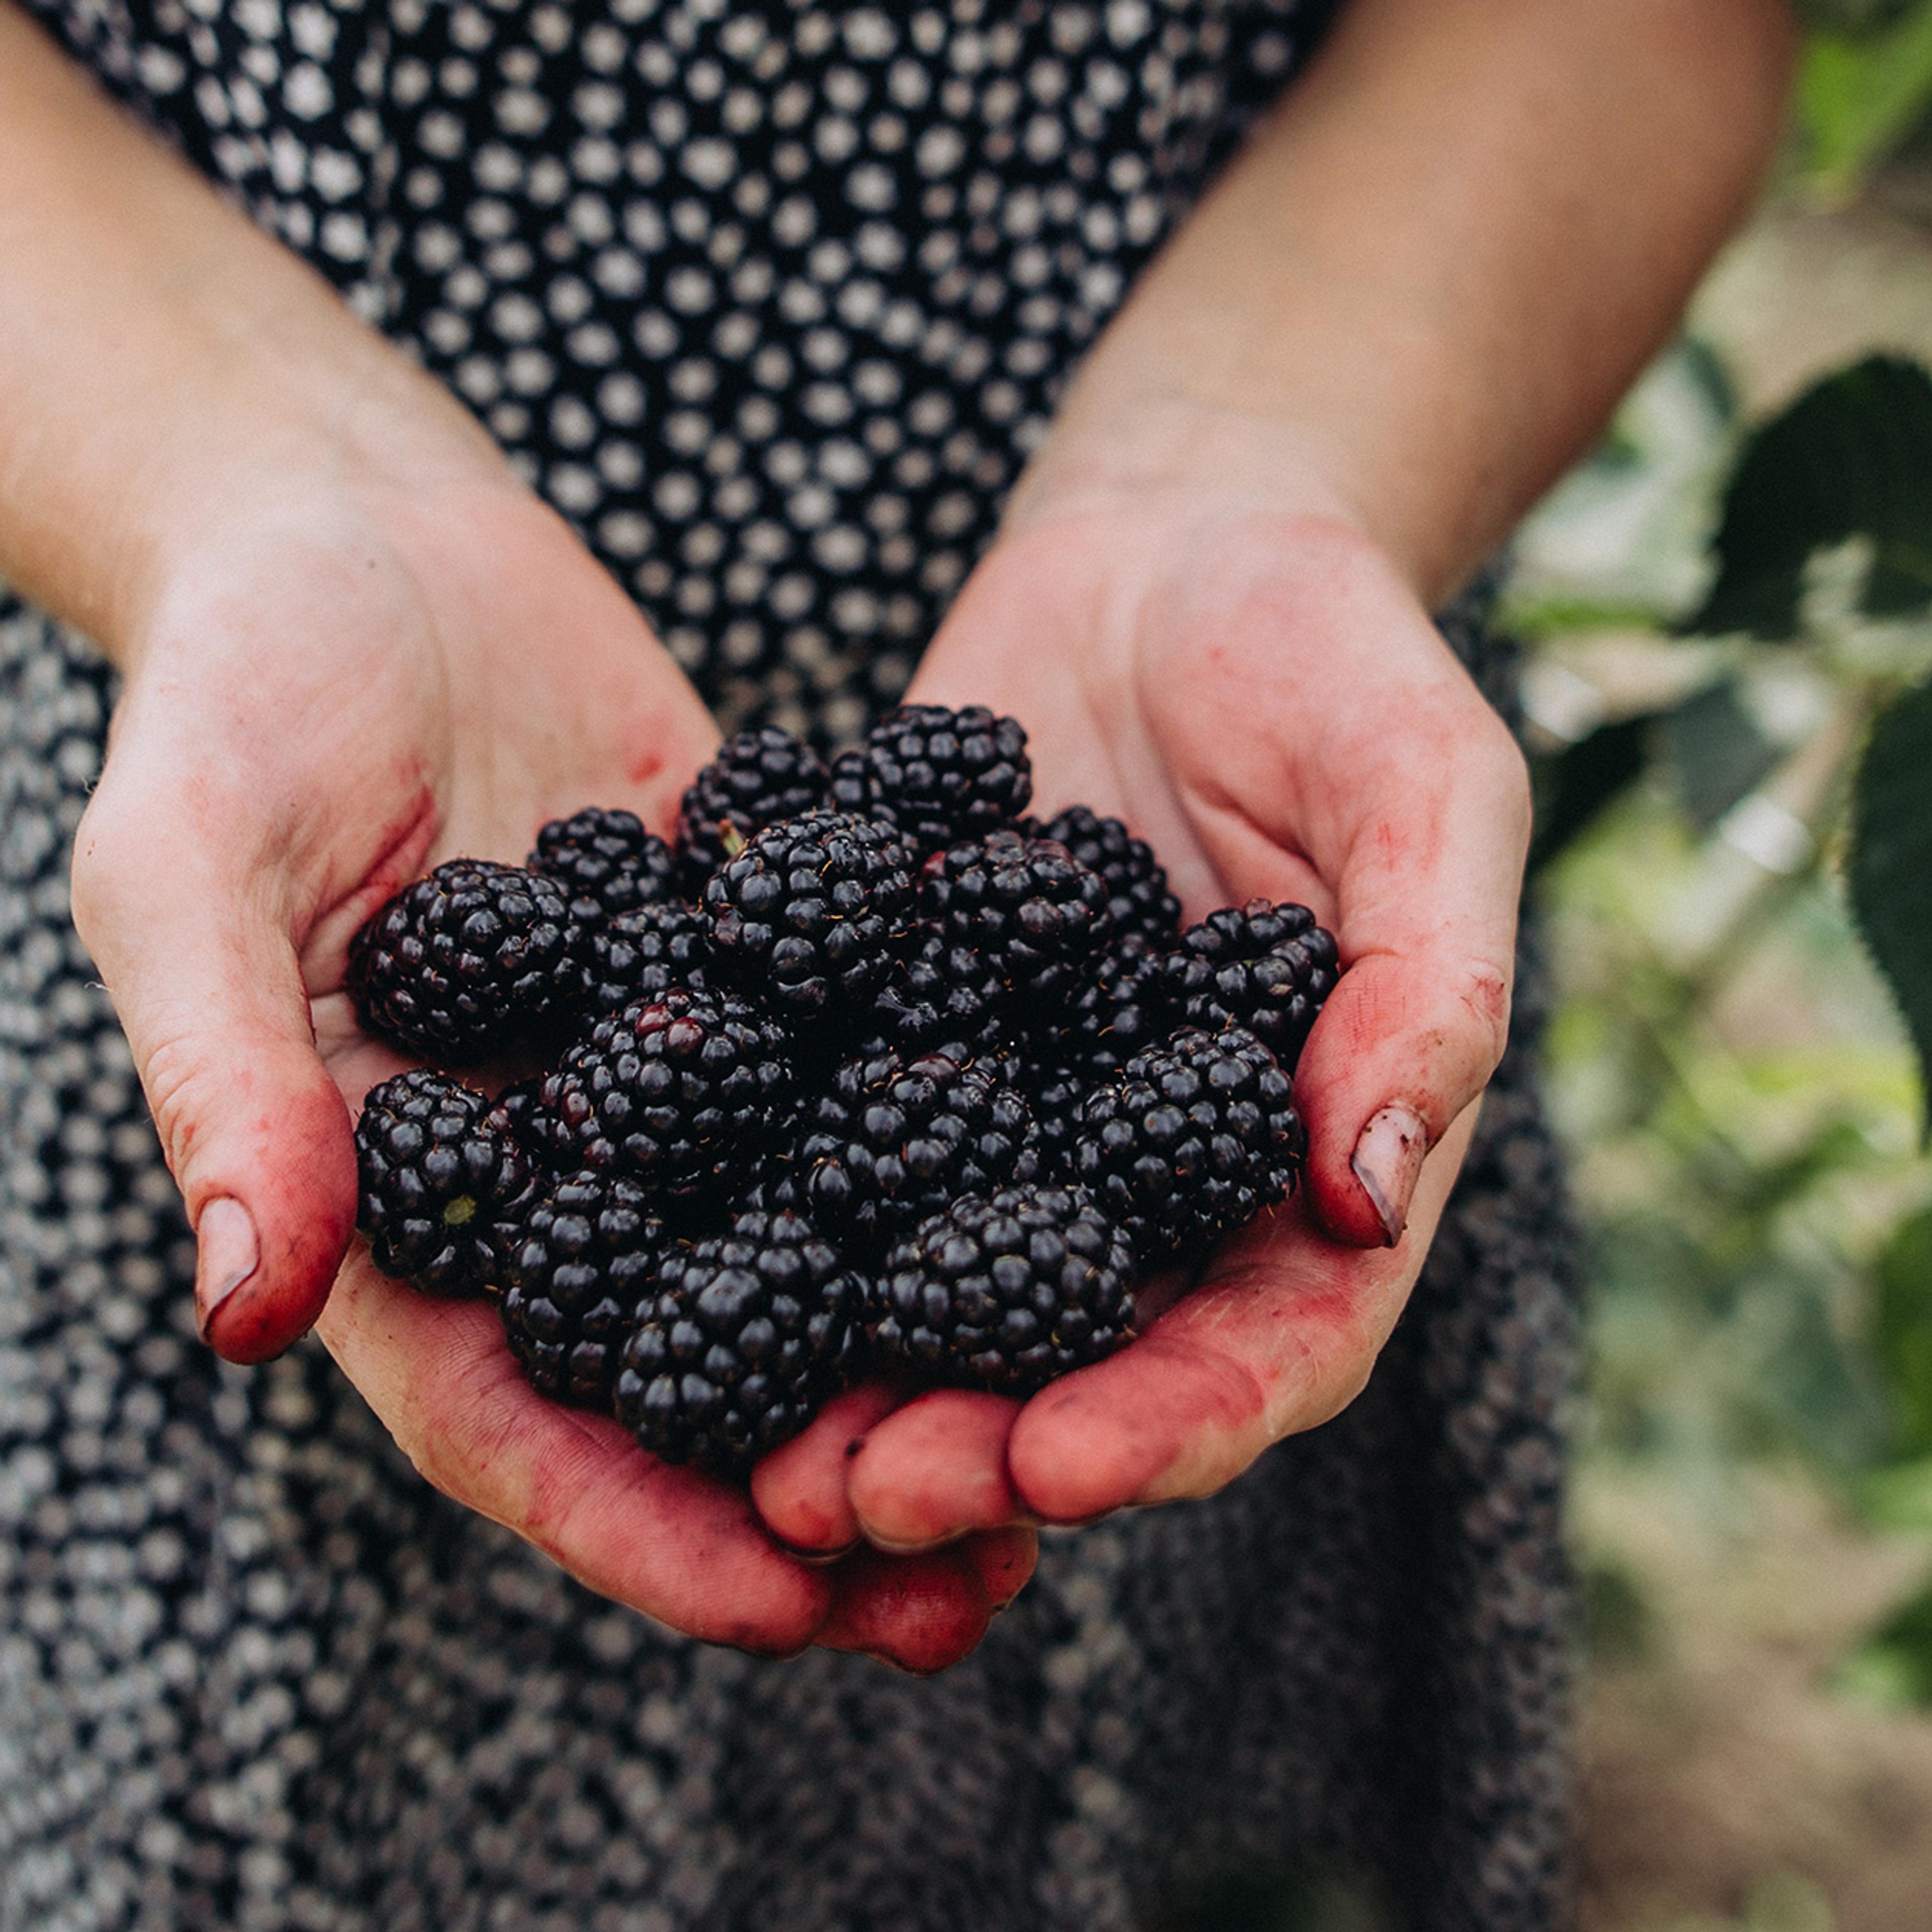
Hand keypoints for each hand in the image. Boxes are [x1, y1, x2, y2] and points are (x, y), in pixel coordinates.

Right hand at [69, 454, 1030, 1665]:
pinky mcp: (760, 972)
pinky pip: (863, 1080)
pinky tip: (1082, 1212)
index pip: (515, 1407)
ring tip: (1069, 1438)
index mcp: (406, 1193)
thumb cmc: (240, 684)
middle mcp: (556, 1161)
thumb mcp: (194, 865)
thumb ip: (228, 1074)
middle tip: (976, 1584)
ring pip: (800, 1252)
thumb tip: (243, 1306)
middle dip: (819, 1487)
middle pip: (688, 1371)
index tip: (784, 1605)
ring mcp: (672, 1074)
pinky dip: (959, 1156)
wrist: (364, 532)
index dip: (638, 1519)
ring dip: (916, 1357)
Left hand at [754, 415, 1528, 1555]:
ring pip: (934, 1288)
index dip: (1174, 1421)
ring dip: (843, 1383)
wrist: (1169, 548)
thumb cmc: (1332, 654)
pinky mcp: (893, 1031)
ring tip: (743, 1455)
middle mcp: (1146, 1167)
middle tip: (852, 1502)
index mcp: (1299, 1149)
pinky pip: (825, 1139)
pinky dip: (752, 1216)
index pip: (1267, 1339)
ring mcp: (1012, 1109)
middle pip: (1080, 1358)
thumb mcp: (1424, 786)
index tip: (1060, 1466)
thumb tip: (1374, 1194)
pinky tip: (651, 1264)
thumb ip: (1426, 981)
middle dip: (973, 1444)